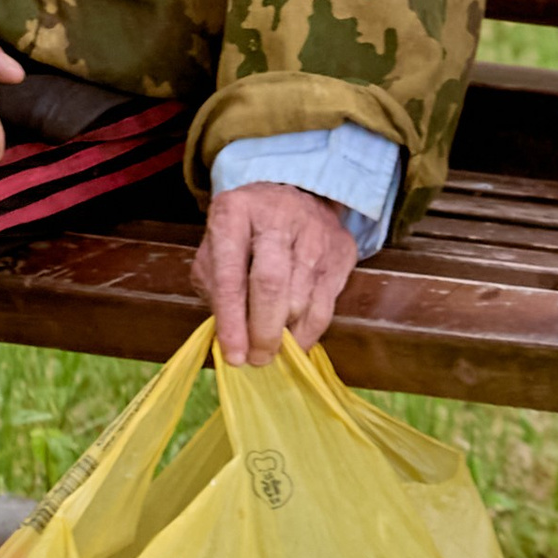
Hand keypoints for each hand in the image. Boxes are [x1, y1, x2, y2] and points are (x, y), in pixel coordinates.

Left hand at [194, 180, 359, 365]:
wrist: (292, 197)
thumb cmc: (245, 233)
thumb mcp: (215, 251)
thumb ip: (215, 289)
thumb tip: (231, 338)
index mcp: (234, 212)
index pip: (231, 274)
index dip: (231, 321)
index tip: (233, 356)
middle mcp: (277, 216)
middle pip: (272, 285)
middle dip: (264, 332)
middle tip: (257, 359)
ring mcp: (315, 231)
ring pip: (301, 299)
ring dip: (286, 335)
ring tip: (272, 347)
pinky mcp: (341, 249)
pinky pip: (326, 305)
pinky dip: (309, 332)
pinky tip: (294, 339)